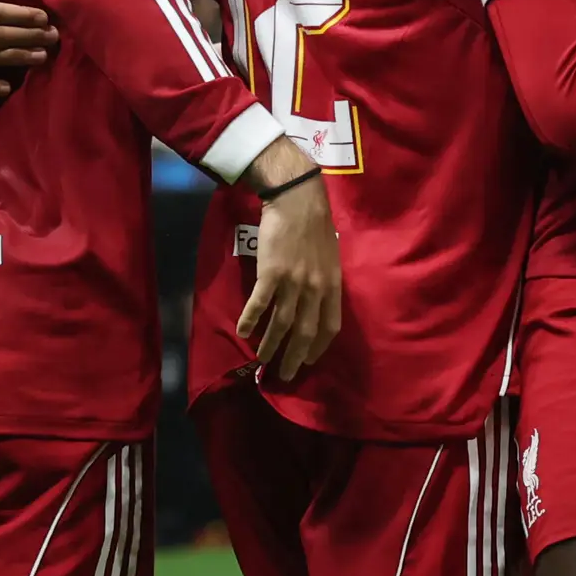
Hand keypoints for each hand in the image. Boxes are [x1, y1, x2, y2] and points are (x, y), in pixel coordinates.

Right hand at [238, 167, 345, 377]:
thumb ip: (324, 280)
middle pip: (305, 332)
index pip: (330, 326)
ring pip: (281, 324)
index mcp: (332, 285)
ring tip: (262, 361)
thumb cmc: (314, 226)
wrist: (297, 200)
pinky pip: (260, 304)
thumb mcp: (330, 257)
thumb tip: (317, 299)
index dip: (318, 347)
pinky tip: (242, 332)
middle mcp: (315, 288)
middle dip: (294, 358)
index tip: (309, 360)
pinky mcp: (272, 273)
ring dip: (270, 346)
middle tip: (285, 375)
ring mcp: (294, 282)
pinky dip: (251, 320)